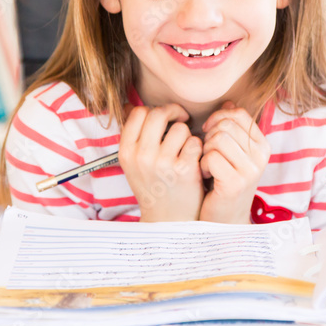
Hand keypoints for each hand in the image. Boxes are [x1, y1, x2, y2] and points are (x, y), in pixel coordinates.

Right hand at [117, 103, 203, 221]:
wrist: (168, 220)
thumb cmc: (153, 186)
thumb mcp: (134, 163)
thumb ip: (134, 136)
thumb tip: (128, 104)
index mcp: (126, 152)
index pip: (138, 112)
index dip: (154, 110)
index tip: (165, 118)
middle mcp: (142, 157)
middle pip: (159, 113)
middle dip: (174, 112)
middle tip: (182, 119)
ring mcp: (163, 164)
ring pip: (180, 128)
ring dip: (187, 135)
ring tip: (185, 150)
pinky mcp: (184, 170)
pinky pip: (195, 142)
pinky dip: (198, 148)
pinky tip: (195, 159)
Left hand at [198, 101, 270, 223]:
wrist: (225, 219)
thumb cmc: (224, 181)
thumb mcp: (232, 152)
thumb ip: (231, 128)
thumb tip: (228, 102)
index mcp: (262, 145)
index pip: (238, 113)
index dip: (218, 117)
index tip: (209, 132)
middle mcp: (261, 156)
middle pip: (225, 124)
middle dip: (209, 136)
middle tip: (207, 153)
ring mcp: (250, 170)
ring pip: (217, 139)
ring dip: (205, 151)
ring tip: (208, 165)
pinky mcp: (235, 183)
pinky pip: (211, 157)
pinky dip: (203, 165)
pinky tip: (207, 176)